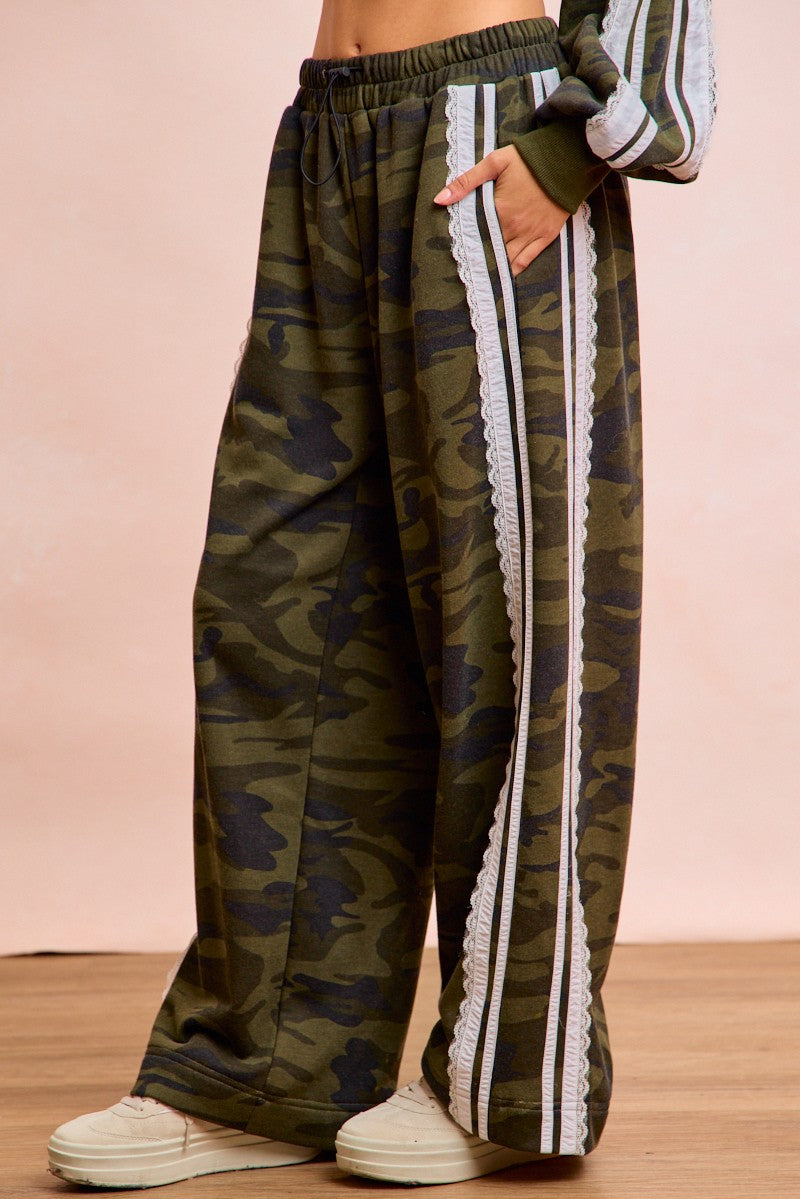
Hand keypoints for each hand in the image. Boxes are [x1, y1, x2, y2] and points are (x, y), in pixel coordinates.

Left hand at [433, 144, 569, 277]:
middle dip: (478, 261)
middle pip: (491, 251)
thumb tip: (440, 199)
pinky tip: (504, 278)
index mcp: (499, 211)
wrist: (565, 160)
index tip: (453, 257)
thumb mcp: (495, 163)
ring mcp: (531, 234)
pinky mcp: (545, 236)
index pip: (476, 236)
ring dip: (495, 269)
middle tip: (465, 272)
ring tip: (481, 279)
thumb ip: (466, 181)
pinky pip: (527, 260)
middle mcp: (514, 228)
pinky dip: (514, 271)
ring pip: (508, 260)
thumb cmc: (528, 160)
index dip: (465, 247)